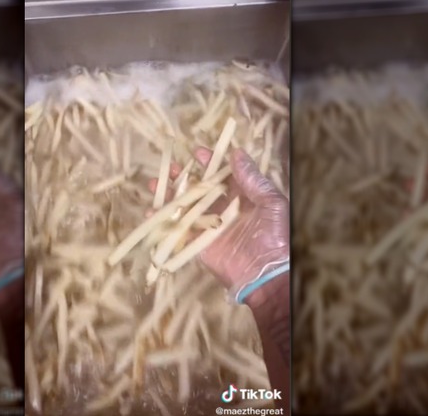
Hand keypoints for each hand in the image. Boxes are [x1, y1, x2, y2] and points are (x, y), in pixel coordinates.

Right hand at [149, 147, 289, 308]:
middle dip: (184, 177)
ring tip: (154, 185)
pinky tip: (152, 211)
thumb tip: (236, 153)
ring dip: (170, 196)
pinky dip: (165, 222)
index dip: (210, 163)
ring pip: (186, 207)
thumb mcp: (271, 203)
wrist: (268, 274)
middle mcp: (224, 209)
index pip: (223, 175)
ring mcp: (210, 227)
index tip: (196, 152)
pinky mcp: (199, 244)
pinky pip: (179, 231)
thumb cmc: (276, 237)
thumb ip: (252, 179)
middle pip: (200, 189)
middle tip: (170, 168)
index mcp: (243, 197)